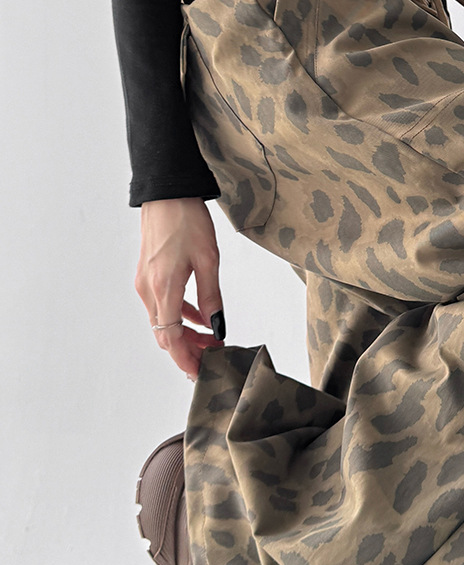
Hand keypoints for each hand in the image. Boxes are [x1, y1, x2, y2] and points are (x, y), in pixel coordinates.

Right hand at [135, 197, 224, 380]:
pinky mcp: (147, 275)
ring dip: (184, 335)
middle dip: (187, 351)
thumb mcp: (208, 260)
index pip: (171, 338)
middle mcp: (148, 290)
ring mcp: (145, 283)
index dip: (186, 359)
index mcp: (163, 289)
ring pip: (163, 322)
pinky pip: (162, 306)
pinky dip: (179, 317)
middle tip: (211, 358)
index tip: (201, 371)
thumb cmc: (186, 220)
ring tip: (210, 341)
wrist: (166, 193)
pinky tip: (199, 318)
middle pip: (165, 335)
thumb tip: (217, 327)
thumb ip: (212, 298)